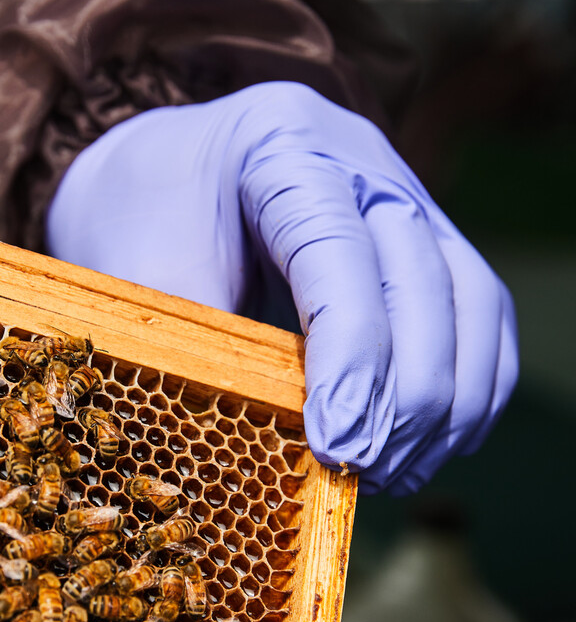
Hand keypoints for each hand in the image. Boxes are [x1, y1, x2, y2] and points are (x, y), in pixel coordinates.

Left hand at [46, 82, 517, 493]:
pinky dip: (469, 392)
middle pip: (422, 278)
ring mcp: (408, 198)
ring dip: (447, 405)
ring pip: (472, 300)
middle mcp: (362, 161)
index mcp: (280, 146)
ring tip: (391, 475)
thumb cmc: (142, 223)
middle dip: (405, 396)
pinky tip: (425, 451)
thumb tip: (253, 452)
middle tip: (362, 472)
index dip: (351, 354)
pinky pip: (480, 318)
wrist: (167, 178)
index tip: (338, 444)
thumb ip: (196, 346)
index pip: (338, 251)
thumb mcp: (140, 276)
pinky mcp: (431, 244)